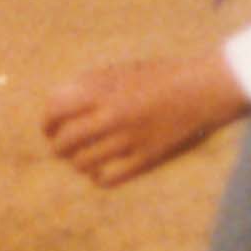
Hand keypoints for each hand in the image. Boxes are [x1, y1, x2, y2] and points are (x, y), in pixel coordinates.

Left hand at [39, 53, 250, 188]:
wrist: (204, 87)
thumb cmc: (161, 77)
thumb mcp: (122, 71)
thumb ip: (90, 86)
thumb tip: (57, 107)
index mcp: (103, 89)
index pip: (54, 111)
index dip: (46, 124)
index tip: (49, 130)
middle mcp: (112, 114)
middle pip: (64, 143)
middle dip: (58, 148)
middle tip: (63, 149)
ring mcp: (129, 138)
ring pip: (82, 164)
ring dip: (78, 164)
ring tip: (84, 161)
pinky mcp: (147, 158)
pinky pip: (109, 179)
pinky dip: (98, 179)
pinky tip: (101, 174)